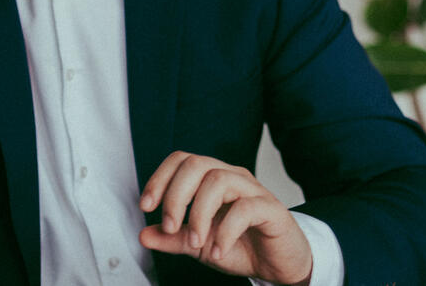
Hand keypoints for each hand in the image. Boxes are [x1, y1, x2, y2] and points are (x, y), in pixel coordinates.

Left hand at [139, 152, 312, 284]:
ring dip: (199, 212)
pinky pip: (245, 208)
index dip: (160, 178)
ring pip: (218, 180)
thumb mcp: (200, 244)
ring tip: (195, 241)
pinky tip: (219, 251)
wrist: (281, 266)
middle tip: (169, 224)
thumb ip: (173, 238)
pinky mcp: (271, 208)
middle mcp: (231, 176)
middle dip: (176, 194)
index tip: (146, 205)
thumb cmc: (241, 247)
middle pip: (196, 164)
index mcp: (211, 177)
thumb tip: (143, 235)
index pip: (182, 160)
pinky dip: (226, 230)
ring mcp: (252, 189)